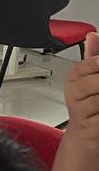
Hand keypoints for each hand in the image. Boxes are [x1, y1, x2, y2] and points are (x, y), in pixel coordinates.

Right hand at [64, 31, 98, 145]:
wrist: (86, 135)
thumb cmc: (91, 105)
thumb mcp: (92, 78)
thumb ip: (93, 57)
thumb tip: (92, 35)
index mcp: (74, 77)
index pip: (85, 65)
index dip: (96, 64)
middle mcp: (74, 92)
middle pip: (91, 82)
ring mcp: (80, 109)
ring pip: (97, 98)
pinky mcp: (87, 124)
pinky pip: (98, 114)